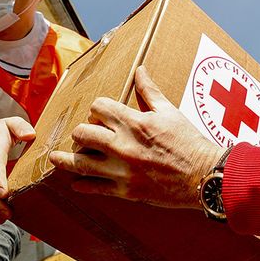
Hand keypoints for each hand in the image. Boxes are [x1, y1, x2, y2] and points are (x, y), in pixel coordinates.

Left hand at [48, 66, 222, 207]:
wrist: (203, 175)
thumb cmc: (189, 142)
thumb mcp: (169, 111)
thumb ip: (149, 91)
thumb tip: (139, 70)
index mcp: (134, 122)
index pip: (98, 108)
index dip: (97, 109)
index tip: (99, 114)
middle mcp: (123, 145)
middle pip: (82, 133)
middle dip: (81, 132)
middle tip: (83, 136)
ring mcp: (122, 170)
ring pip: (81, 163)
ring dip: (65, 159)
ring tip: (56, 158)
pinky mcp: (126, 190)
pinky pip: (95, 188)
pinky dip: (82, 185)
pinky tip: (76, 183)